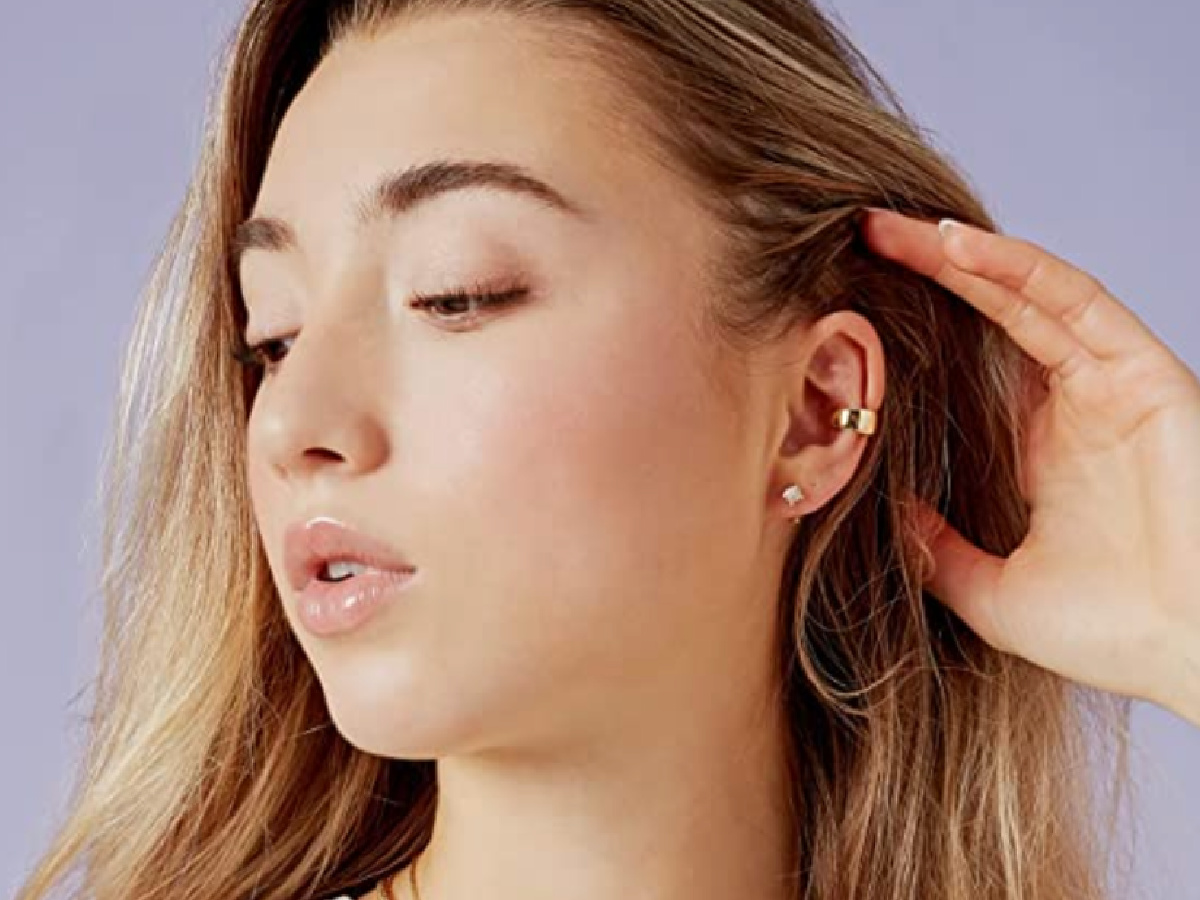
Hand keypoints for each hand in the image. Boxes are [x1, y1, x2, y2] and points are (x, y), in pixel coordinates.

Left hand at [859, 207, 1199, 726]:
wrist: (1195, 652)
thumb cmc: (1113, 634)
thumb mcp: (992, 593)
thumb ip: (938, 551)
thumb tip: (883, 510)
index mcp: (1041, 452)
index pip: (971, 368)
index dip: (919, 332)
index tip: (853, 308)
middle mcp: (1074, 407)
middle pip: (989, 318)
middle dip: (925, 276)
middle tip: (860, 239)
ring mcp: (1109, 384)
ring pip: (1025, 295)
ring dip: (958, 256)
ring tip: (888, 228)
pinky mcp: (1144, 372)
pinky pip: (1073, 300)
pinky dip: (1017, 267)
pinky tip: (956, 245)